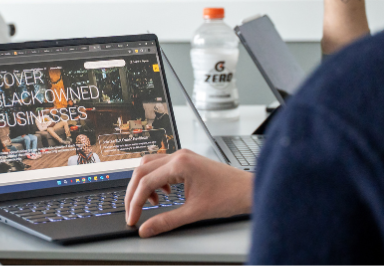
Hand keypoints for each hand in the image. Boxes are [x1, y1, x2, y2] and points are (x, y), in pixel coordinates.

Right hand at [125, 149, 252, 237]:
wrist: (251, 190)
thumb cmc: (230, 196)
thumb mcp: (195, 212)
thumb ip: (167, 221)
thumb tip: (147, 228)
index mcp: (179, 164)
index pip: (145, 182)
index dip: (135, 203)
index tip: (132, 219)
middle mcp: (178, 156)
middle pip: (142, 170)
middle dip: (134, 193)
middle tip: (132, 212)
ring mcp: (183, 156)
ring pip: (149, 165)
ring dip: (144, 184)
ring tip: (150, 203)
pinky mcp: (187, 161)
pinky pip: (161, 166)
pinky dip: (156, 180)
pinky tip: (165, 193)